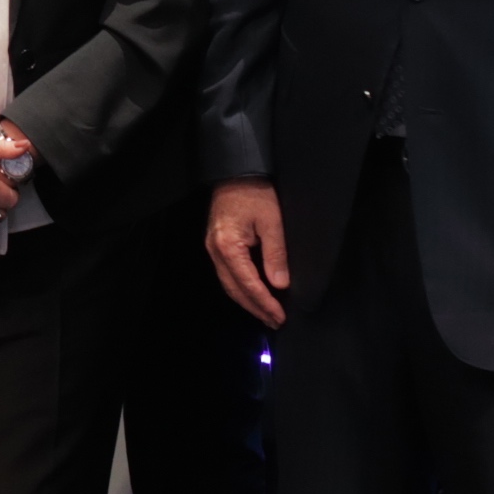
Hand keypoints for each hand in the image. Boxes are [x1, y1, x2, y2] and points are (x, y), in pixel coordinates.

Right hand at [205, 178, 289, 326]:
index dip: (264, 303)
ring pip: (229, 284)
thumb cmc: (255, 192)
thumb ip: (275, 254)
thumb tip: (280, 284)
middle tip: (274, 321)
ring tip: (266, 313)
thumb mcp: (272, 221)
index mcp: (227, 246)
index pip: (248, 284)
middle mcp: (215, 251)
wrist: (236, 171)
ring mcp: (213, 248)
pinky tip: (254, 293)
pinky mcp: (217, 244)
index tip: (279, 316)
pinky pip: (228, 274)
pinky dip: (241, 287)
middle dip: (255, 308)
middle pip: (234, 289)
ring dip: (247, 301)